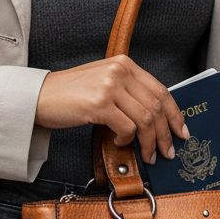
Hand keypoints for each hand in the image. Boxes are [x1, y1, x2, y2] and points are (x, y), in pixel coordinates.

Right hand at [35, 55, 189, 163]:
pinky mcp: (99, 104)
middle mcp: (119, 71)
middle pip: (156, 106)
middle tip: (167, 151)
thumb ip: (128, 92)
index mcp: (124, 63)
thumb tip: (155, 118)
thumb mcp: (103, 82)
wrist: (38, 96)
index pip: (161, 90)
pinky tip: (118, 143)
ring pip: (145, 119)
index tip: (181, 131)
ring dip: (149, 142)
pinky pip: (126, 128)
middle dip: (165, 133)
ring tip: (147, 154)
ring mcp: (109, 86)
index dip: (175, 114)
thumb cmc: (70, 94)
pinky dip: (126, 140)